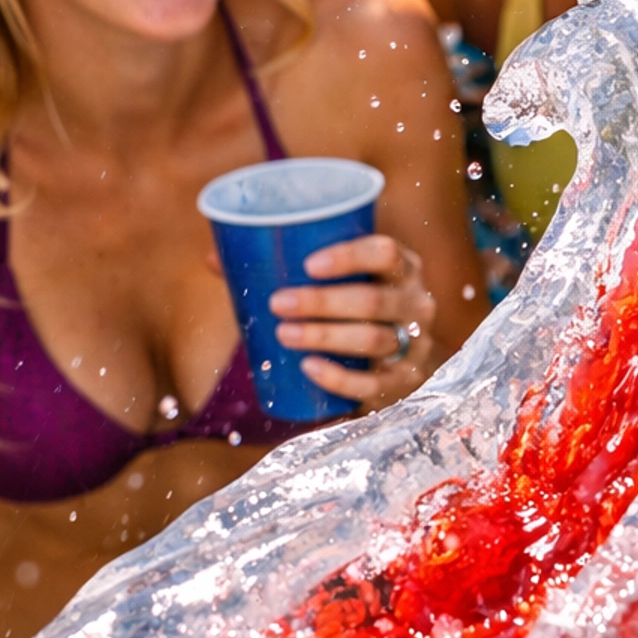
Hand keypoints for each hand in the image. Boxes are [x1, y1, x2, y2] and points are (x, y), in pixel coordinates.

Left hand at [270, 233, 437, 411]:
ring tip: (284, 333)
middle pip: (373, 300)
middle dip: (321, 302)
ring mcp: (415, 345)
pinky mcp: (404, 381)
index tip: (308, 266)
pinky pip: (372, 383)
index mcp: (405, 270)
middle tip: (278, 303)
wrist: (400, 362)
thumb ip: (299, 266)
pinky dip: (338, 377)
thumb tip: (220, 257)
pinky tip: (309, 367)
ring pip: (372, 339)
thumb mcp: (350, 280)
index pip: (386, 253)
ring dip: (324, 336)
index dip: (349, 257)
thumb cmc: (360, 308)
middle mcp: (417, 304)